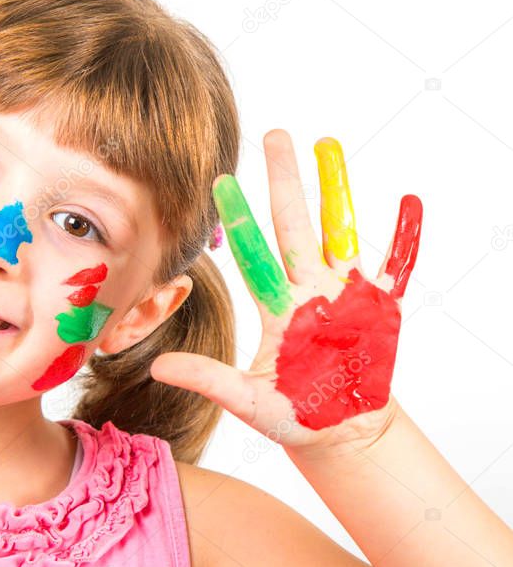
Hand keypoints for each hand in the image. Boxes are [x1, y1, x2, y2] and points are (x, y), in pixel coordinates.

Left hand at [150, 129, 422, 453]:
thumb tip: (158, 366)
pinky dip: (405, 237)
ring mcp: (345, 294)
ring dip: (336, 189)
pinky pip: (397, 266)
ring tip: (327, 144)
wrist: (339, 431)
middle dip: (285, 181)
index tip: (221, 181)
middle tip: (274, 134)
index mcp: (276, 307)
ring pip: (339, 231)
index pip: (254, 254)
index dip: (241, 220)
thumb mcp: (246, 400)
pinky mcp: (381, 308)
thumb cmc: (292, 413)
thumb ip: (209, 379)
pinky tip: (409, 201)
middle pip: (295, 225)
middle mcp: (308, 290)